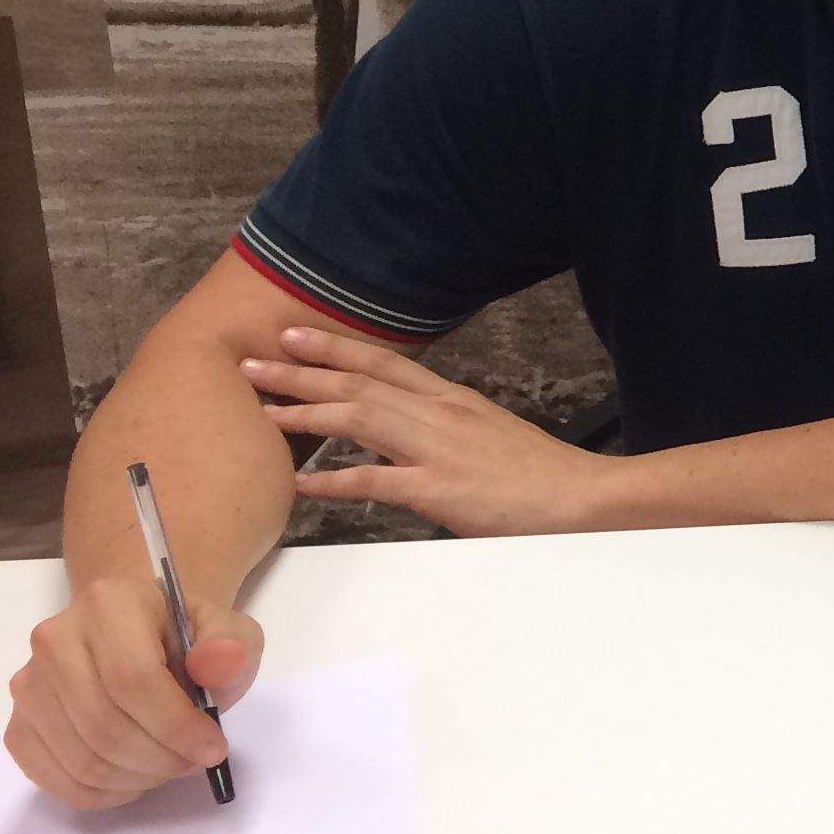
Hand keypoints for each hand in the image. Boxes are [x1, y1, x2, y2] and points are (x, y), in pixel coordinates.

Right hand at [5, 575, 258, 812]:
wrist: (144, 637)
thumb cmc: (188, 638)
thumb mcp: (230, 632)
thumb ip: (232, 646)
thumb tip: (219, 662)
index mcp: (109, 604)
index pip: (132, 679)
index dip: (176, 725)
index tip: (214, 749)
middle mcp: (55, 640)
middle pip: (104, 726)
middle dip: (160, 759)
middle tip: (194, 762)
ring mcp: (30, 686)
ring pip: (81, 759)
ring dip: (136, 778)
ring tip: (169, 766)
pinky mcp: (20, 726)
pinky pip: (55, 779)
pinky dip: (103, 793)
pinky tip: (135, 779)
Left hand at [247, 326, 617, 537]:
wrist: (581, 497)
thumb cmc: (537, 475)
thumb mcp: (486, 436)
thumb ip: (441, 432)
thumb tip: (399, 442)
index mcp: (452, 400)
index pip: (385, 363)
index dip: (335, 347)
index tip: (294, 336)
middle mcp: (441, 414)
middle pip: (361, 381)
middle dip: (302, 370)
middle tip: (253, 361)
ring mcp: (438, 449)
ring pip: (361, 417)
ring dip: (307, 411)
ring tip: (264, 411)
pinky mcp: (439, 489)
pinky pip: (375, 480)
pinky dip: (334, 481)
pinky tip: (302, 484)